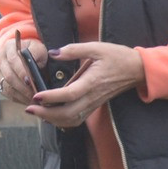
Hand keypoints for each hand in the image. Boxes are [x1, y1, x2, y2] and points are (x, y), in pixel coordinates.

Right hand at [0, 37, 47, 106]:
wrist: (25, 53)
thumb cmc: (35, 51)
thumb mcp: (38, 49)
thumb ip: (36, 55)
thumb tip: (34, 69)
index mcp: (9, 47)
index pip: (13, 61)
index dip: (22, 72)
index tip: (31, 81)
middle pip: (9, 76)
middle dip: (23, 88)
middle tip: (36, 96)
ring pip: (6, 86)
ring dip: (21, 96)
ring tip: (35, 101)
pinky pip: (5, 92)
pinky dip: (17, 98)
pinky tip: (28, 101)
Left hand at [27, 41, 144, 129]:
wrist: (137, 69)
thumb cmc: (117, 56)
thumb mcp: (96, 47)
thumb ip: (73, 50)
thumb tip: (53, 52)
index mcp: (92, 82)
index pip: (69, 94)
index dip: (51, 97)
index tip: (36, 95)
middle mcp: (93, 96)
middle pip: (68, 113)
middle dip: (47, 114)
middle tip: (30, 108)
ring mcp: (94, 103)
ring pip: (73, 119)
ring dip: (54, 120)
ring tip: (38, 113)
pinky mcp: (95, 105)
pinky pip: (78, 119)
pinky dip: (63, 121)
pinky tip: (52, 116)